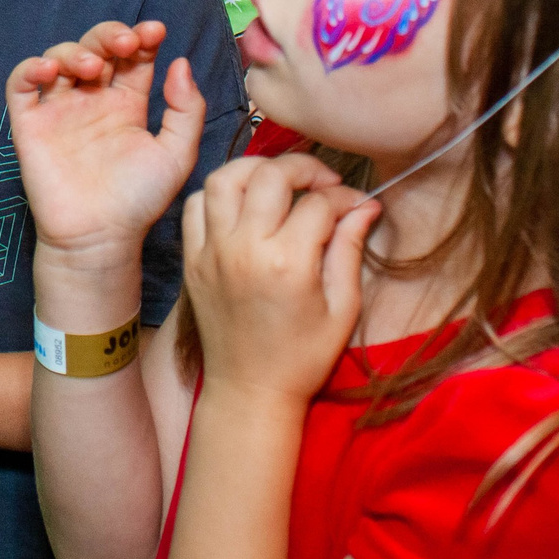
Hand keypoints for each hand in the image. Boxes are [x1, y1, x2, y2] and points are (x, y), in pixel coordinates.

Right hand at [9, 21, 207, 270]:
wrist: (100, 238)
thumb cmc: (138, 200)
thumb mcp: (176, 154)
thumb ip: (186, 110)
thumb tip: (180, 63)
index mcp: (127, 102)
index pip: (132, 57)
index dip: (141, 37)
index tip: (155, 31)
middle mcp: (92, 100)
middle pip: (96, 47)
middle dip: (110, 35)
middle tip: (126, 43)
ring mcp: (59, 109)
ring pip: (59, 58)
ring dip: (75, 51)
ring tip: (93, 69)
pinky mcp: (30, 124)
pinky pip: (20, 85)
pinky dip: (29, 69)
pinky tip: (48, 70)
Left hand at [181, 156, 380, 407]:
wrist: (251, 391)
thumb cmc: (303, 357)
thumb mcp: (341, 308)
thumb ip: (350, 250)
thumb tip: (365, 205)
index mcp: (288, 264)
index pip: (319, 203)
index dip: (345, 197)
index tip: (357, 205)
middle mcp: (245, 250)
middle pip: (270, 175)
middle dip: (304, 166)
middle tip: (322, 180)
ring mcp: (212, 252)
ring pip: (225, 178)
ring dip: (256, 168)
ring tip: (280, 179)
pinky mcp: (192, 260)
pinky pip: (195, 205)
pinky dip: (218, 193)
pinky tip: (243, 203)